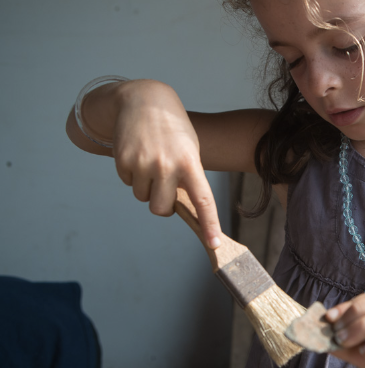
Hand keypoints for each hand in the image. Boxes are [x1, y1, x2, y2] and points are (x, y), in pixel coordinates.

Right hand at [111, 80, 221, 247]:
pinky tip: (138, 154)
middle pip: (161, 208)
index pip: (203, 200)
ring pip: (142, 197)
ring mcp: (143, 163)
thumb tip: (181, 208)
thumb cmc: (173, 129)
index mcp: (190, 163)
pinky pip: (127, 183)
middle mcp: (166, 165)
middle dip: (162, 204)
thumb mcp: (189, 149)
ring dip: (146, 187)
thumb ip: (188, 177)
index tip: (214, 244)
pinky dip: (131, 175)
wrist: (144, 99)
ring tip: (152, 162)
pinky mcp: (123, 160)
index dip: (209, 224)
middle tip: (164, 187)